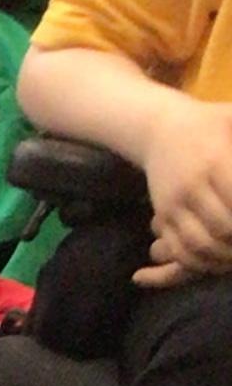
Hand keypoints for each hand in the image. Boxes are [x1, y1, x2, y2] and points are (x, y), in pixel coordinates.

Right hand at [139, 100, 231, 284]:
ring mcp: (174, 205)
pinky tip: (220, 261)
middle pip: (224, 227)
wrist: (159, 130)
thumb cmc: (211, 124)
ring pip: (200, 244)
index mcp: (215, 162)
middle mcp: (192, 187)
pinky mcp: (162, 217)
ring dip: (225, 256)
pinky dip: (200, 262)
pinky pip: (180, 249)